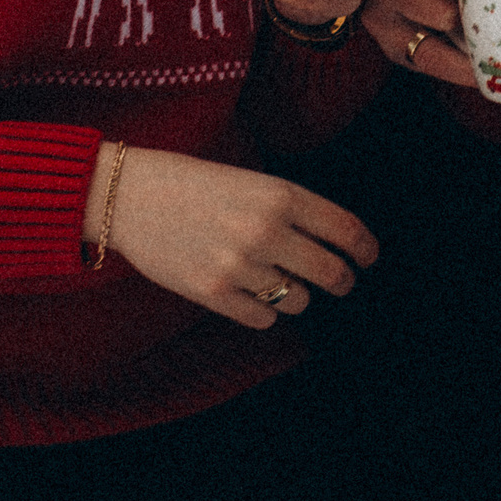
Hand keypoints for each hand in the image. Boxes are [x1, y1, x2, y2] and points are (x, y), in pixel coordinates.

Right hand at [87, 145, 377, 327]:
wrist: (131, 195)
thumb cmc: (195, 184)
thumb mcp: (252, 182)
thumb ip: (290, 211)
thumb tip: (333, 245)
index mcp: (281, 194)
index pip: (346, 230)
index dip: (366, 249)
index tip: (370, 258)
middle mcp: (267, 230)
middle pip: (332, 273)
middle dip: (343, 281)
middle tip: (342, 282)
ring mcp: (240, 265)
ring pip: (298, 299)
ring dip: (297, 295)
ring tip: (282, 281)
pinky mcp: (214, 293)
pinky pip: (263, 318)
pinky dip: (264, 310)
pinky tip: (252, 294)